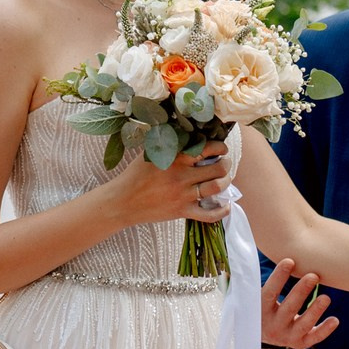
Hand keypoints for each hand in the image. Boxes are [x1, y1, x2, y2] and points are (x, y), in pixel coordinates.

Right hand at [115, 142, 231, 228]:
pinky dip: (222, 211)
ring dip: (226, 182)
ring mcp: (183, 195)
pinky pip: (209, 214)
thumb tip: (187, 133)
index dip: (220, 147)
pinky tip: (226, 206)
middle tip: (224, 164)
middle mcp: (182, 175)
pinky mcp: (182, 211)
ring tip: (224, 179)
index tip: (221, 149)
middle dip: (226, 165)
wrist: (122, 202)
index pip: (207, 148)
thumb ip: (169, 145)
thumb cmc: (135, 175)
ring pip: (216, 187)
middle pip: (218, 168)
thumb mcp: (149, 153)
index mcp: (175, 158)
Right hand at [259, 259, 336, 348]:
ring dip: (315, 311)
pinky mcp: (299, 342)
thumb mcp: (255, 296)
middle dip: (301, 292)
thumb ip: (260, 279)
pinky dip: (324, 330)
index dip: (278, 277)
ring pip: (303, 324)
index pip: (268, 293)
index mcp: (259, 311)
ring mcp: (286, 336)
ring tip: (326, 297)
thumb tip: (260, 249)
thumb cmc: (261, 306)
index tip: (290, 261)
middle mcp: (272, 326)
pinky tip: (335, 320)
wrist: (260, 335)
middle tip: (314, 276)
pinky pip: (313, 338)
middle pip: (288, 308)